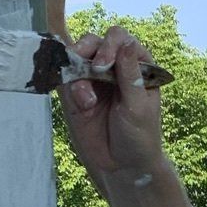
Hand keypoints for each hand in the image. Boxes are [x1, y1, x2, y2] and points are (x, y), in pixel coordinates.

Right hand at [59, 26, 164, 183]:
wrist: (122, 166)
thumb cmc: (140, 136)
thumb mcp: (139, 106)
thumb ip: (130, 75)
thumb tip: (126, 43)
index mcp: (137, 66)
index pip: (121, 40)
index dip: (110, 45)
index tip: (103, 65)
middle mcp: (114, 67)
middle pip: (95, 42)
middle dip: (88, 51)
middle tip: (92, 71)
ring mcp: (93, 79)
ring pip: (77, 58)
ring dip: (78, 73)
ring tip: (87, 101)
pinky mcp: (76, 94)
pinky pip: (66, 79)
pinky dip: (69, 87)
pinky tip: (81, 105)